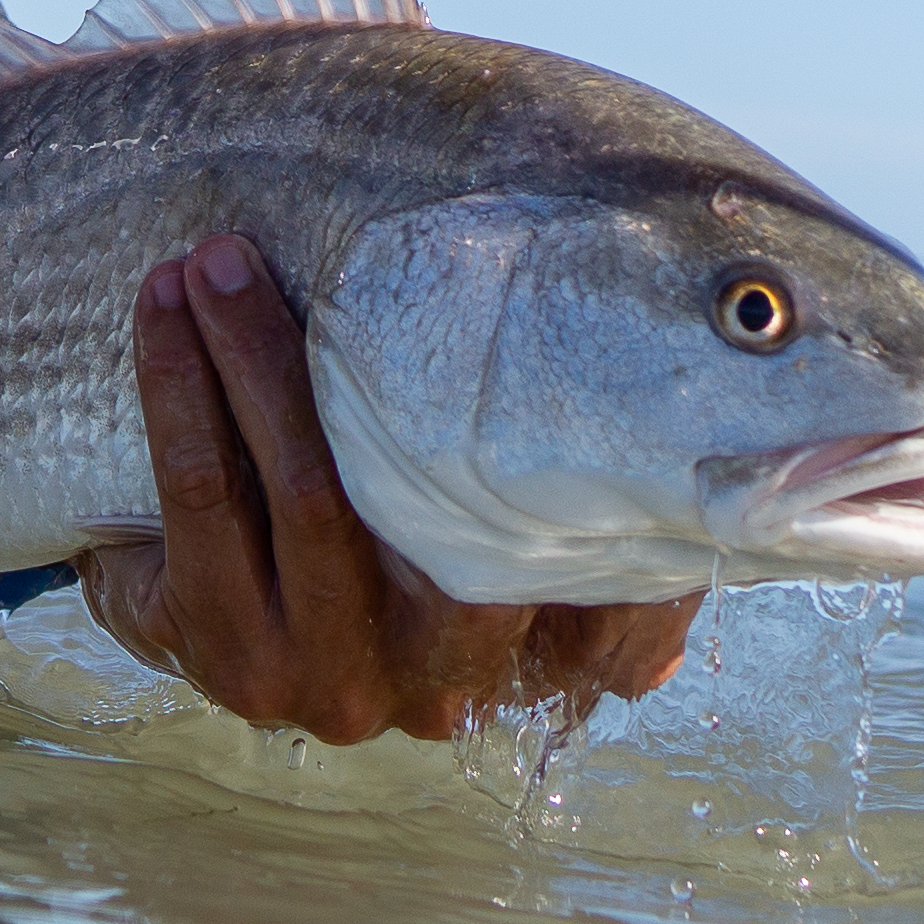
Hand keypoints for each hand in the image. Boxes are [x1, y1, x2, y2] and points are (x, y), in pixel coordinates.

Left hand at [82, 233, 701, 743]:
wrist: (209, 587)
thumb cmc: (387, 478)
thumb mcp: (502, 463)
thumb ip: (605, 450)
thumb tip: (759, 404)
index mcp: (550, 649)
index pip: (615, 579)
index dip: (597, 463)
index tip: (568, 309)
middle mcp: (453, 688)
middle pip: (445, 514)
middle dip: (378, 360)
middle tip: (316, 234)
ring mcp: (339, 686)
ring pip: (320, 497)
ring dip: (257, 356)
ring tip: (215, 252)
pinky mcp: (230, 663)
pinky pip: (208, 506)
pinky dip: (182, 391)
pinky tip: (163, 308)